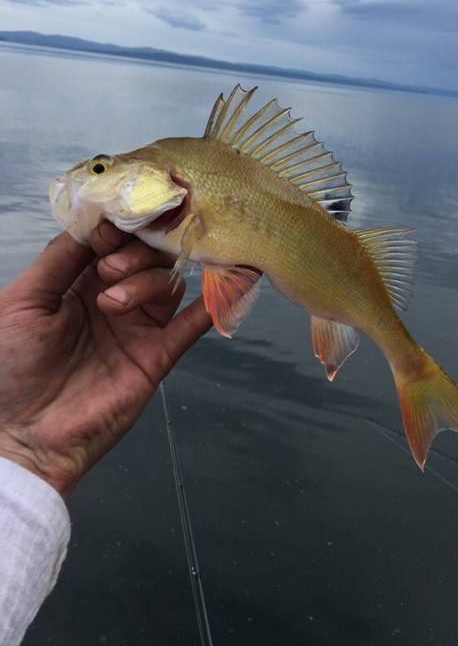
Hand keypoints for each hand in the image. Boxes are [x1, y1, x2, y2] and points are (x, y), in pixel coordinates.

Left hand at [0, 223, 211, 497]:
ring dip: (148, 281)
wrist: (23, 436)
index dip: (118, 226)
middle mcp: (114, 296)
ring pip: (168, 283)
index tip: (112, 226)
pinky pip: (193, 324)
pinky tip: (235, 279)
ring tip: (112, 304)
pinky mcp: (157, 356)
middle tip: (109, 270)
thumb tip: (97, 220)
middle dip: (133, 252)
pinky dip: (216, 302)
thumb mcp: (23, 301)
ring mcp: (139, 327)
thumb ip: (60, 258)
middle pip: (148, 255)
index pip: (114, 239)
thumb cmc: (10, 366)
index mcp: (78, 280)